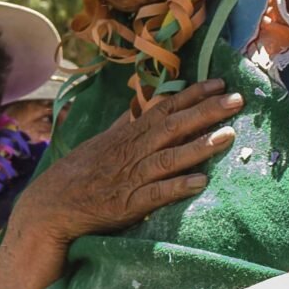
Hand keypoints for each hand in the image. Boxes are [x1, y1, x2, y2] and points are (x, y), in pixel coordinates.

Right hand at [6, 79, 242, 252]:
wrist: (51, 205)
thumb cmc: (78, 173)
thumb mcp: (100, 142)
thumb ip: (123, 125)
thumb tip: (135, 107)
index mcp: (128, 134)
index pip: (166, 107)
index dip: (194, 95)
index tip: (220, 83)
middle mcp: (133, 150)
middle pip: (174, 126)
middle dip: (207, 111)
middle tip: (237, 100)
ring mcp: (132, 176)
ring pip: (170, 157)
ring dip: (200, 146)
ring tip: (228, 136)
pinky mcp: (130, 203)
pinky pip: (157, 193)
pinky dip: (178, 186)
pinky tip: (200, 182)